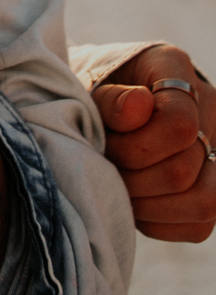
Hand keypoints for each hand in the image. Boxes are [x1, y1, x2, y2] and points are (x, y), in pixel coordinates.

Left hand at [91, 45, 215, 241]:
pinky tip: (134, 201)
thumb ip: (109, 99)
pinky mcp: (211, 187)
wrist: (99, 100)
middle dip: (133, 178)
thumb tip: (139, 107)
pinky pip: (198, 225)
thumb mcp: (90, 83)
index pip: (179, 123)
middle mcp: (209, 108)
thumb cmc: (91, 89)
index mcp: (175, 69)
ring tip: (118, 186)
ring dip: (148, 205)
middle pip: (185, 169)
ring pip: (204, 202)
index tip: (105, 141)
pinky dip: (158, 221)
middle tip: (105, 168)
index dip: (137, 145)